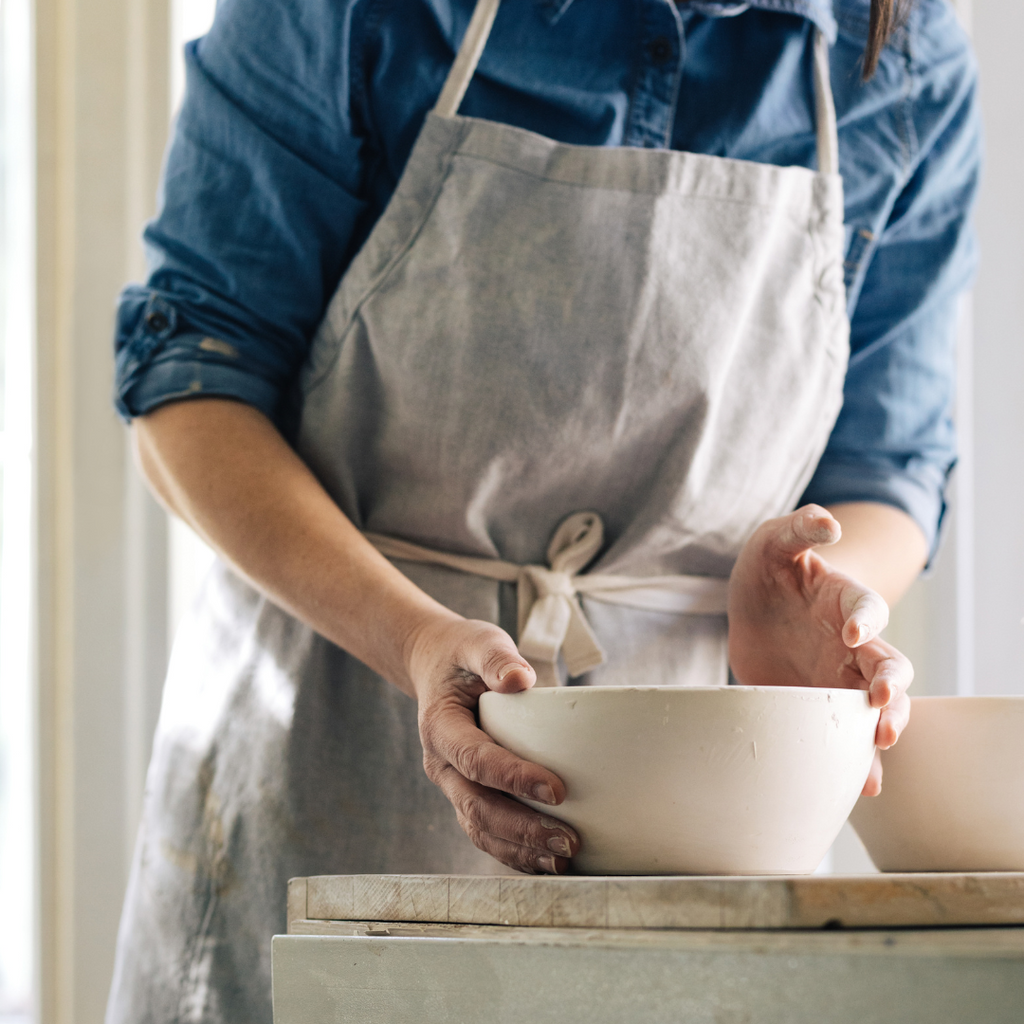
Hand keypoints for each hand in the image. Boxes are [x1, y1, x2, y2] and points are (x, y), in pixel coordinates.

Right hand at [404, 614, 580, 872]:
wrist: (436, 668)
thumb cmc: (463, 655)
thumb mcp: (477, 642)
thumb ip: (496, 657)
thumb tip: (520, 679)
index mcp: (440, 728)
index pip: (476, 760)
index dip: (514, 778)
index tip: (557, 789)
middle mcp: (441, 765)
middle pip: (478, 807)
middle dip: (524, 829)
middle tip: (569, 839)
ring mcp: (453, 786)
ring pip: (481, 829)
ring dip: (521, 849)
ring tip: (565, 858)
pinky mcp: (469, 796)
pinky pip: (488, 833)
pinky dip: (516, 853)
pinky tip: (549, 862)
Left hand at [727, 505, 912, 795]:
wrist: (752, 610)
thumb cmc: (769, 570)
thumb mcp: (773, 541)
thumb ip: (799, 527)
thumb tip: (826, 522)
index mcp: (843, 601)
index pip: (867, 608)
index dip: (866, 620)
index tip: (851, 634)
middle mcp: (852, 644)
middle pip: (889, 666)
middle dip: (891, 687)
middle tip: (881, 704)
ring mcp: (840, 678)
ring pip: (876, 708)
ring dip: (882, 728)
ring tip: (877, 752)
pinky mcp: (820, 707)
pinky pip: (845, 735)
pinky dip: (856, 758)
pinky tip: (859, 784)